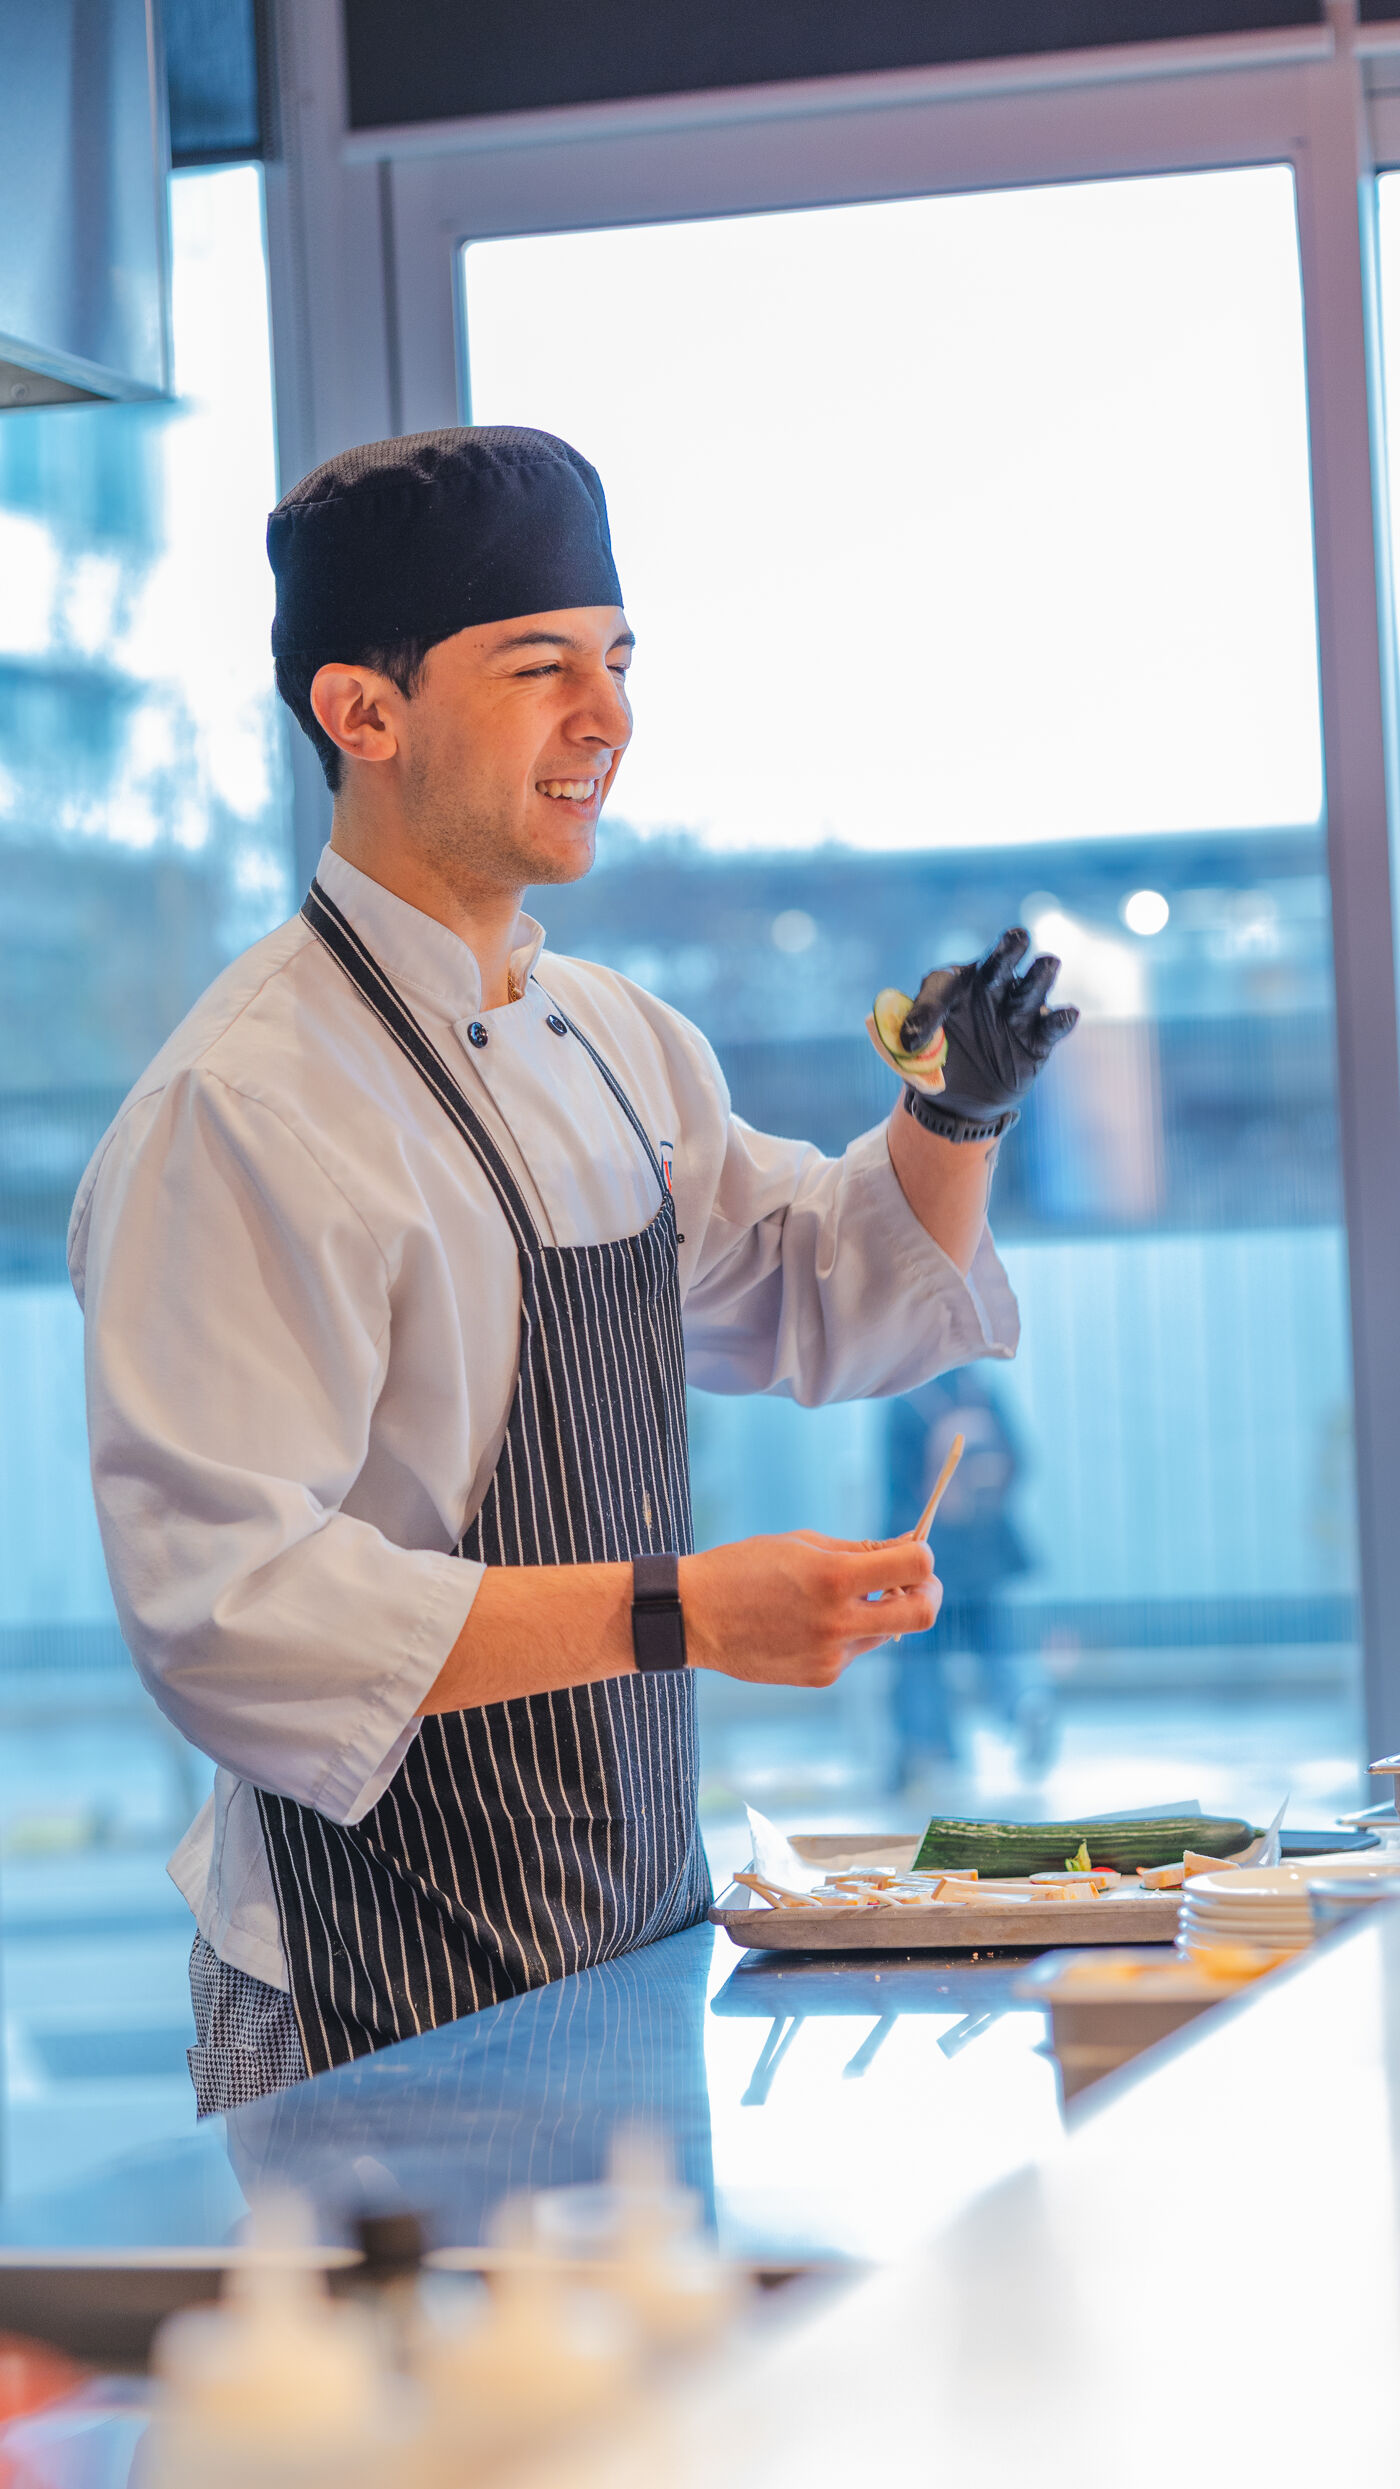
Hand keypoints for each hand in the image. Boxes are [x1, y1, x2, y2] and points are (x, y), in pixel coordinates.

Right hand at [679, 1530, 939, 1687]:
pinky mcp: (821, 1676)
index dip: (922, 1554)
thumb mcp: (803, 1544)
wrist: (693, 1616)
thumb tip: (912, 1544)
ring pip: (886, 1632)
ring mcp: (831, 1655)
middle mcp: (837, 1621)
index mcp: (833, 1577)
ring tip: (836, 1598)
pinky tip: (806, 1622)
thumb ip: (862, 1549)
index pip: (916, 1565)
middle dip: (928, 1592)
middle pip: (922, 1613)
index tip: (911, 1551)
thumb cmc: (746, 1567)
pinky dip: (846, 1633)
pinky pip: (854, 1650)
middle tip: (914, 1581)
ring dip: (879, 1612)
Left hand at [902, 927, 1077, 1128]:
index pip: (942, 986)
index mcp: (952, 987)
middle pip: (999, 965)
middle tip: (1018, 937)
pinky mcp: (1037, 1039)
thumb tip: (911, 1044)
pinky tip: (1068, 1013)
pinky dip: (1059, 1020)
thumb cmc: (934, 1063)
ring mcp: (1016, 1012)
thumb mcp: (913, 1056)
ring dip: (1040, 977)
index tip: (914, 1040)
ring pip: (1030, 989)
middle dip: (1008, 950)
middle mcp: (988, 990)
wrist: (958, 1097)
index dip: (928, 1010)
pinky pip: (1050, 1027)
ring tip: (1049, 963)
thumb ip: (912, 1045)